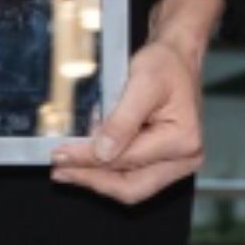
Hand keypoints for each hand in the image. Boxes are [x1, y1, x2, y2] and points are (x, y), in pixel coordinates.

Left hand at [52, 32, 206, 207]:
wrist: (176, 58)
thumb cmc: (165, 65)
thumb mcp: (143, 83)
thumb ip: (122, 120)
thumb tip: (101, 153)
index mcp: (182, 140)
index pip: (126, 160)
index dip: (88, 160)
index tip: (61, 154)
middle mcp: (185, 158)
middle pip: (131, 187)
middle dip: (92, 180)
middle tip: (60, 170)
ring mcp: (177, 164)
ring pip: (130, 186)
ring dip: (96, 178)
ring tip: (68, 167)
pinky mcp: (165, 163)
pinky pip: (132, 176)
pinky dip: (107, 171)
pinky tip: (86, 160)